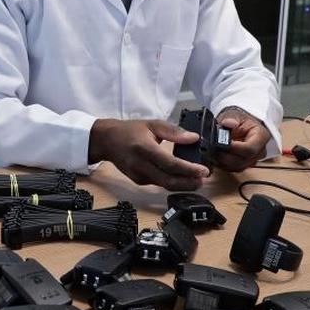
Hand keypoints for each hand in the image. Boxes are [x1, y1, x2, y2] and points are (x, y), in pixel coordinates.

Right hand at [88, 118, 209, 190]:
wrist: (107, 141)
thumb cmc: (130, 131)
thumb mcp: (152, 124)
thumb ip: (174, 131)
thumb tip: (193, 138)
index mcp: (144, 148)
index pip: (170, 164)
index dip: (188, 170)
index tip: (203, 170)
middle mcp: (140, 165)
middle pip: (168, 180)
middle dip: (189, 183)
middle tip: (203, 180)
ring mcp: (138, 175)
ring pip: (164, 186)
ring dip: (182, 186)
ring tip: (197, 181)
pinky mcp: (138, 181)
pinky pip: (158, 184)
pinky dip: (172, 183)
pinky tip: (182, 179)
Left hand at [210, 106, 271, 171]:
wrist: (241, 123)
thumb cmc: (240, 119)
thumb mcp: (235, 114)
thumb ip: (231, 118)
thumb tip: (228, 123)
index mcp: (261, 136)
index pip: (250, 149)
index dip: (234, 148)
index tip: (220, 144)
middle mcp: (259, 151)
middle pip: (242, 161)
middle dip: (225, 156)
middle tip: (212, 148)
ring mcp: (252, 160)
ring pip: (236, 167)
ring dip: (222, 161)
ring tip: (212, 150)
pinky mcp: (243, 165)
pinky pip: (232, 169)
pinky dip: (222, 164)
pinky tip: (215, 156)